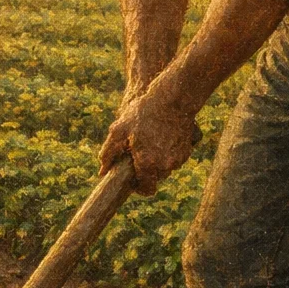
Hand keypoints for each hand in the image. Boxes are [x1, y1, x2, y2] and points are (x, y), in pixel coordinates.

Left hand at [99, 76, 198, 194]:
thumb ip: (108, 153)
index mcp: (148, 163)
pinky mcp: (187, 151)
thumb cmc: (144, 112)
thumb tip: (102, 171)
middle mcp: (166, 165)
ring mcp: (179, 159)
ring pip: (165, 169)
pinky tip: (161, 138)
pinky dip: (167, 153)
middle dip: (146, 171)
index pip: (146, 189)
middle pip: (155, 179)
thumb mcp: (119, 130)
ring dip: (157, 161)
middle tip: (138, 153)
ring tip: (149, 142)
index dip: (138, 187)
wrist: (174, 98)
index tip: (133, 177)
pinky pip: (174, 159)